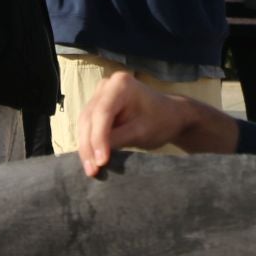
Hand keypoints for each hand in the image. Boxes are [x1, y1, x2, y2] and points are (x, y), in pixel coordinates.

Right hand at [74, 70, 237, 176]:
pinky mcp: (98, 105)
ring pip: (85, 122)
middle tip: (92, 171)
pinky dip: (89, 142)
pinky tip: (91, 160)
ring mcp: (100, 94)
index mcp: (120, 84)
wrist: (170, 115)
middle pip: (89, 118)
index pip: (102, 113)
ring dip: (86, 146)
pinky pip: (88, 124)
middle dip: (89, 146)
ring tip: (91, 169)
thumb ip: (116, 140)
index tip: (101, 161)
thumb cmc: (160, 121)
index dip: (98, 139)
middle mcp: (106, 85)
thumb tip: (94, 155)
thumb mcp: (140, 132)